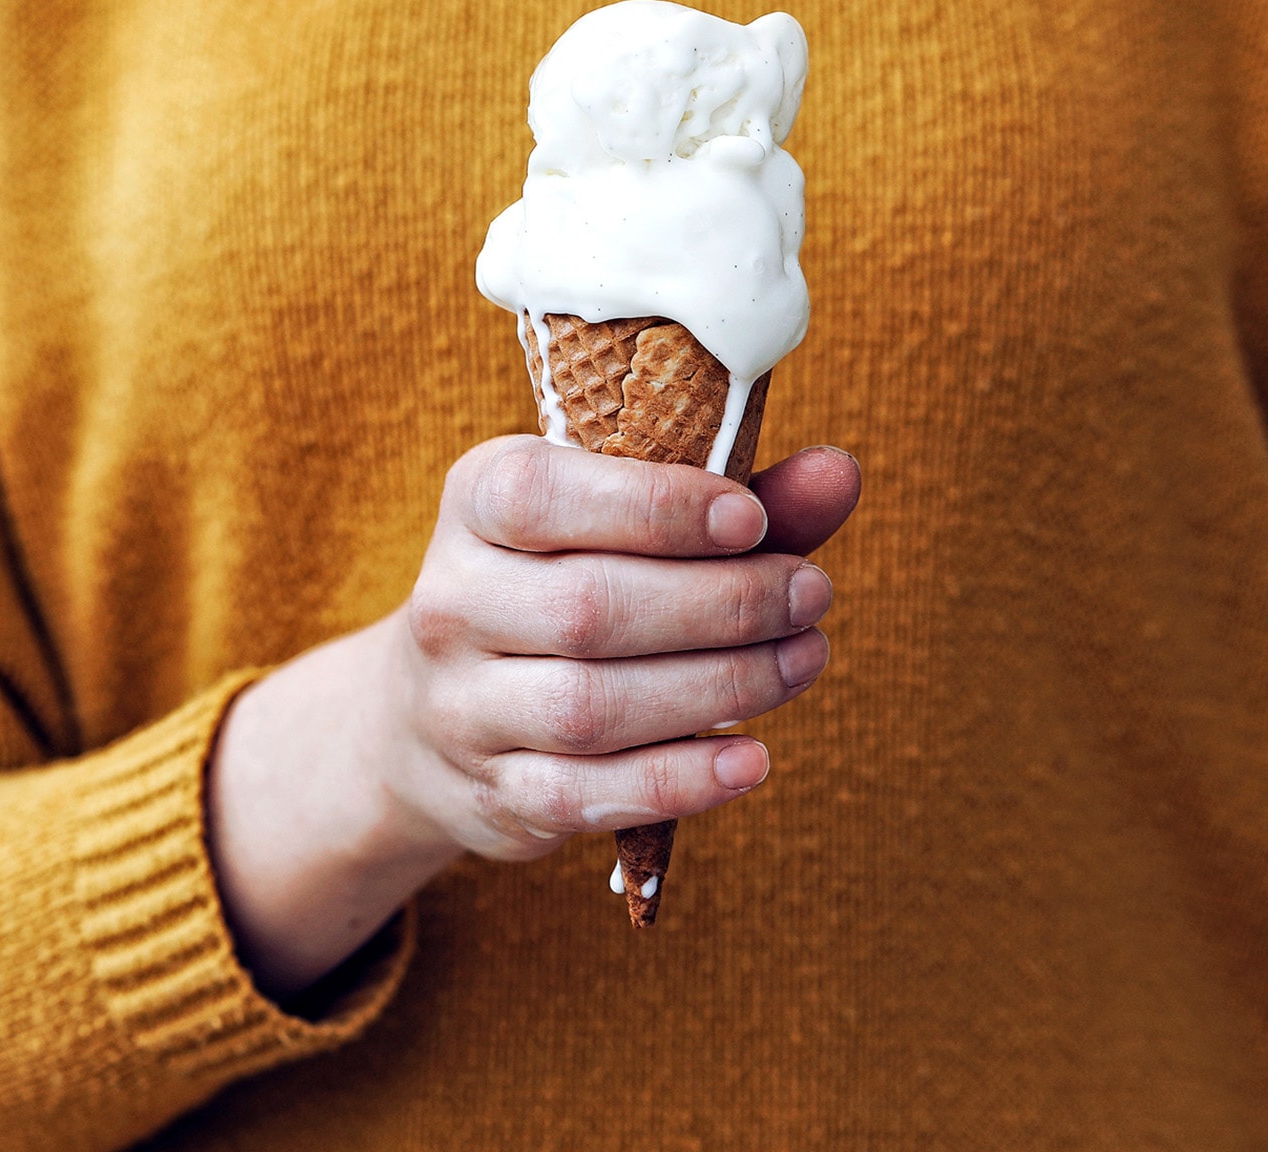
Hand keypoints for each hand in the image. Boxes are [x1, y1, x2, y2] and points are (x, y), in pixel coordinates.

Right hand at [206, 441, 859, 1000]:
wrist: (430, 711)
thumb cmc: (564, 583)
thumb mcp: (625, 521)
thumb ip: (733, 499)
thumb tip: (837, 474)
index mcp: (475, 503)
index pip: (543, 496)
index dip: (654, 508)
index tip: (750, 519)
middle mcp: (452, 602)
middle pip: (587, 608)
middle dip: (721, 603)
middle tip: (811, 594)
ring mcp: (462, 708)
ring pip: (592, 706)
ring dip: (720, 687)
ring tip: (803, 659)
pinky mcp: (495, 793)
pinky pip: (588, 794)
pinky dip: (680, 780)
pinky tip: (753, 759)